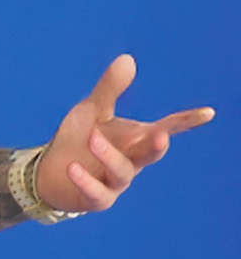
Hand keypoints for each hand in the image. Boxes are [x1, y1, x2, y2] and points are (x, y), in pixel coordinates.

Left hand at [37, 55, 213, 211]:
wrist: (51, 172)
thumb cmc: (79, 139)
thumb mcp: (92, 110)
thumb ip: (109, 90)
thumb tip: (127, 58)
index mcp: (136, 139)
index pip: (166, 128)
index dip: (186, 122)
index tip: (207, 113)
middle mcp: (132, 161)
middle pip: (150, 155)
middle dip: (156, 146)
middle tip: (160, 135)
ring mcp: (115, 182)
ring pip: (122, 172)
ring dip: (109, 155)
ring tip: (93, 137)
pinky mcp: (96, 199)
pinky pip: (96, 192)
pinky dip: (85, 181)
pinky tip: (73, 167)